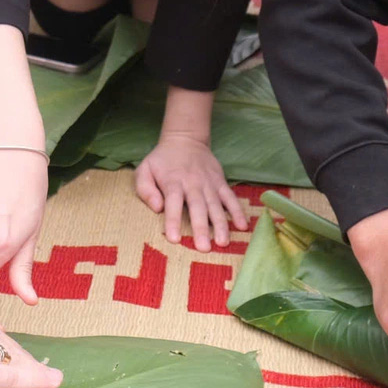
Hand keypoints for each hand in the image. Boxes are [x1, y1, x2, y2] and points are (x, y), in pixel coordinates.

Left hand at [134, 132, 247, 250]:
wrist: (185, 139)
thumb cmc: (162, 161)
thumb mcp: (144, 169)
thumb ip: (145, 189)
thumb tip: (157, 207)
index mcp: (172, 182)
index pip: (173, 203)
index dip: (173, 221)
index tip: (175, 239)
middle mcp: (192, 184)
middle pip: (197, 207)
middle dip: (201, 228)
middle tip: (204, 248)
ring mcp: (209, 183)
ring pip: (216, 205)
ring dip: (220, 224)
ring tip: (223, 242)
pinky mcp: (220, 183)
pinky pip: (231, 198)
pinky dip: (237, 211)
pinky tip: (243, 226)